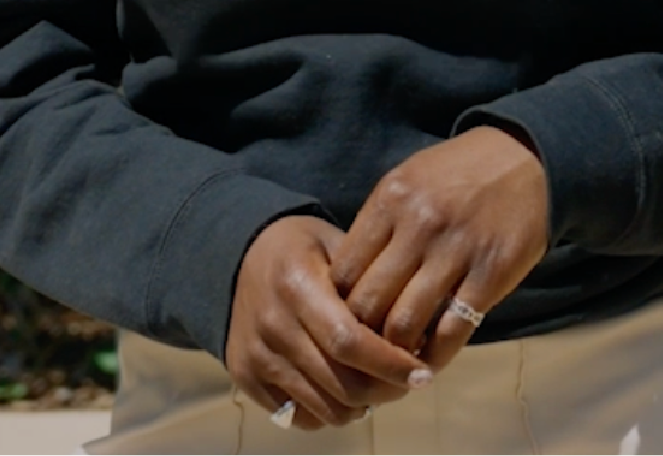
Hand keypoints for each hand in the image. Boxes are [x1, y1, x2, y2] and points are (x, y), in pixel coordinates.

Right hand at [226, 215, 430, 429]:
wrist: (238, 257)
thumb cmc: (303, 249)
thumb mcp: (337, 245)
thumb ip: (374, 282)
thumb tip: (423, 328)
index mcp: (296, 285)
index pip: (350, 342)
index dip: (392, 364)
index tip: (423, 373)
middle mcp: (272, 325)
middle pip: (341, 384)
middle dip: (386, 391)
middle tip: (408, 382)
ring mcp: (256, 356)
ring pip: (324, 409)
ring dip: (361, 406)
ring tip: (377, 384)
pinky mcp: (245, 378)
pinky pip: (298, 417)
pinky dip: (328, 411)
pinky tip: (342, 388)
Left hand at [331, 127, 551, 369]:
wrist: (526, 159)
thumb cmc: (459, 172)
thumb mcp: (408, 181)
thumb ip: (378, 226)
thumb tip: (345, 283)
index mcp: (390, 200)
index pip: (342, 272)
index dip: (337, 306)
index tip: (344, 322)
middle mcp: (418, 225)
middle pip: (367, 303)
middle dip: (361, 336)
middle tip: (365, 352)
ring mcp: (456, 250)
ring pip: (404, 323)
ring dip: (395, 353)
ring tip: (395, 361)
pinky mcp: (492, 272)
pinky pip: (453, 329)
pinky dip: (436, 355)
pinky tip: (430, 360)